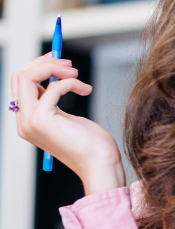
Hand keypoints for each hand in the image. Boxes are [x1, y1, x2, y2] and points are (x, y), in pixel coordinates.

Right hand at [10, 53, 125, 193]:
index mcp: (27, 120)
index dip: (39, 67)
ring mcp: (30, 122)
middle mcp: (23, 121)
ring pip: (26, 77)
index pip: (20, 84)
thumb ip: (53, 100)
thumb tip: (54, 75)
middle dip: (44, 63)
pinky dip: (69, 82)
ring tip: (76, 73)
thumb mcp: (68, 117)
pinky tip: (85, 89)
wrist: (101, 166)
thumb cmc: (92, 144)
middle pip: (19, 77)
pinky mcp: (42, 120)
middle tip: (70, 64)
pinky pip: (52, 87)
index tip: (61, 62)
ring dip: (53, 68)